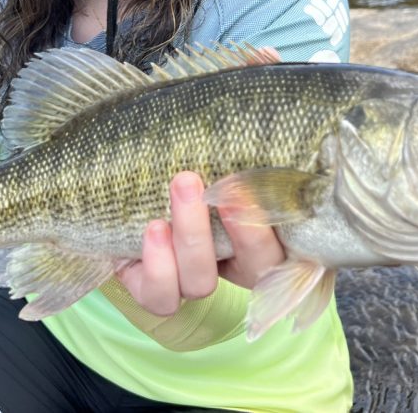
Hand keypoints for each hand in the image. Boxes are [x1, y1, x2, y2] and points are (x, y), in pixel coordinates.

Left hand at [116, 171, 285, 315]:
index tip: (253, 190)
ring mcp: (192, 284)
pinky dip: (158, 264)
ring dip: (193, 235)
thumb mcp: (220, 165)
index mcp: (264, 240)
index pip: (287, 244)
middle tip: (221, 188)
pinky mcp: (153, 290)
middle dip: (242, 230)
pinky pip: (160, 294)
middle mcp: (233, 269)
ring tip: (182, 187)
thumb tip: (269, 124)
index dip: (272, 225)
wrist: (131, 193)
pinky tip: (155, 228)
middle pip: (254, 267)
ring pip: (202, 282)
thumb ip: (242, 162)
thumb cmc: (191, 172)